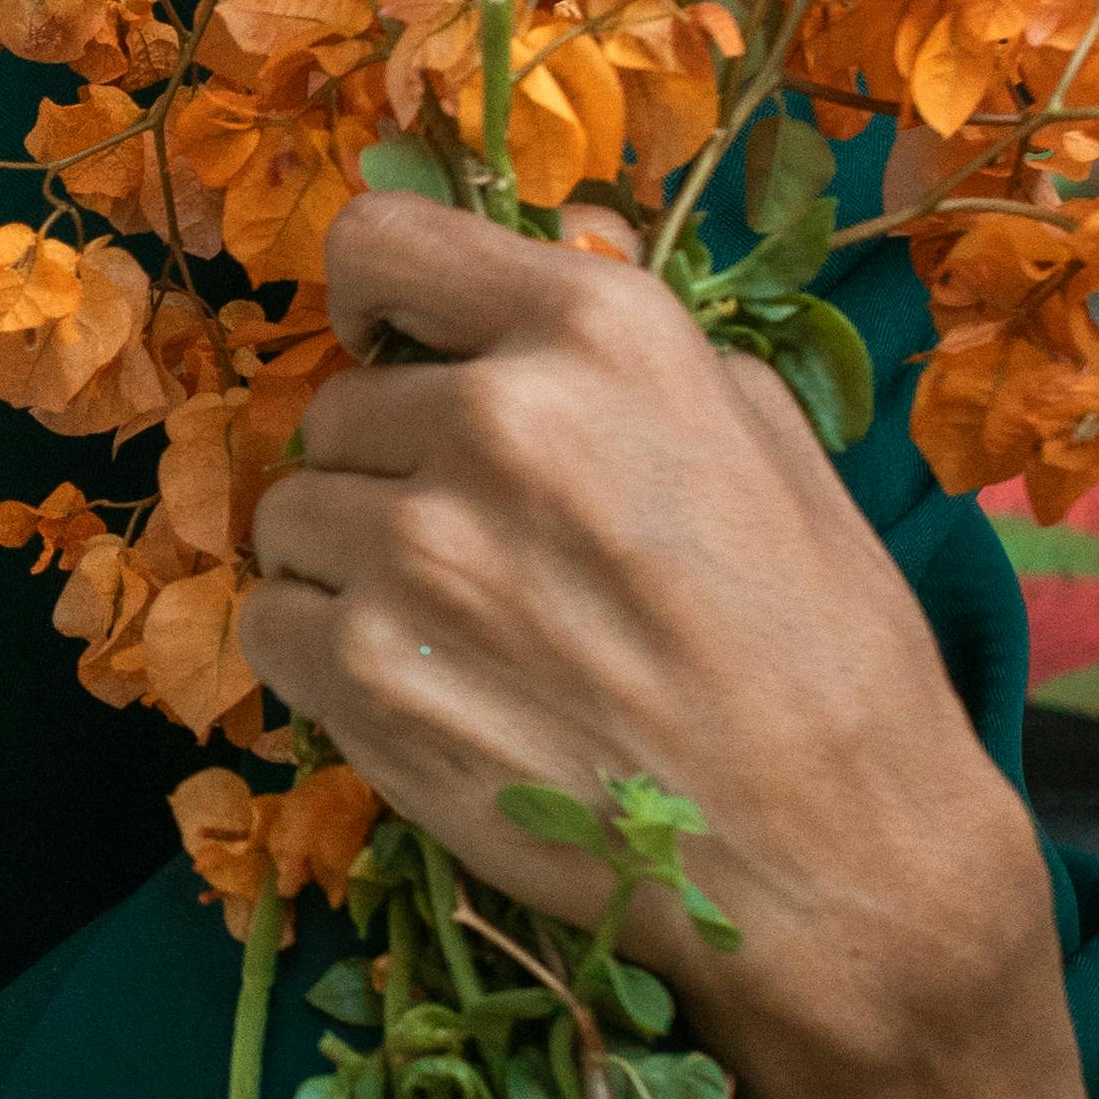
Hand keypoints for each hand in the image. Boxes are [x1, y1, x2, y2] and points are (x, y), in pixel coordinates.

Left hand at [238, 192, 1098, 1098]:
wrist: (829, 856)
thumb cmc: (824, 643)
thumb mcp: (760, 433)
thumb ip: (618, 352)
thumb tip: (511, 292)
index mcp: (597, 332)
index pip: (382, 242)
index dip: (380, 301)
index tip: (399, 348)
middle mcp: (489, 419)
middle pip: (340, 406)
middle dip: (391, 464)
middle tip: (487, 551)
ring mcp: (414, 554)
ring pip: (290, 519)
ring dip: (350, 564)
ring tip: (463, 631)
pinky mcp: (365, 679)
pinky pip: (270, 625)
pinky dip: (321, 655)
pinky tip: (422, 689)